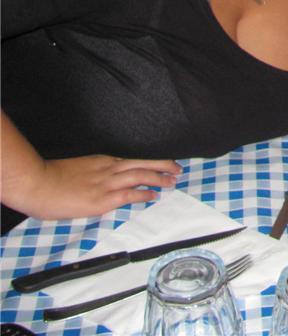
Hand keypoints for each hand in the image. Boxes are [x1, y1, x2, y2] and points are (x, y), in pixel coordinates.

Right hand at [14, 156, 180, 220]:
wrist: (37, 183)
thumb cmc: (51, 178)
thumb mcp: (78, 170)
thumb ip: (92, 174)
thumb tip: (99, 184)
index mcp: (102, 161)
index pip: (132, 161)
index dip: (150, 163)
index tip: (162, 164)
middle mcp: (109, 169)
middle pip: (143, 163)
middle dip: (163, 165)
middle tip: (178, 168)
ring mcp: (107, 183)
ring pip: (141, 175)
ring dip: (160, 178)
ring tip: (173, 181)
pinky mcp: (102, 199)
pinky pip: (130, 194)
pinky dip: (144, 194)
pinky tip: (154, 195)